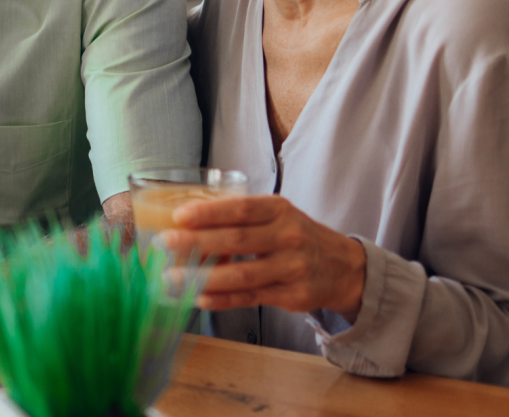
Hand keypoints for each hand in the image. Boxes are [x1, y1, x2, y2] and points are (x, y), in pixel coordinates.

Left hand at [160, 195, 366, 321]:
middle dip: (197, 242)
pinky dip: (223, 299)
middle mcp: (288, 237)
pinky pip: (251, 298)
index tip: (179, 216)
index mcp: (279, 210)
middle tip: (165, 243)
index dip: (209, 212)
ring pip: (242, 275)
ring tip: (173, 277)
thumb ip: (241, 217)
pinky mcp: (293, 296)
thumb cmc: (296, 235)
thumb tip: (187, 221)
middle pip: (237, 240)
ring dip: (203, 277)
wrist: (344, 267)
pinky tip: (199, 297)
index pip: (241, 209)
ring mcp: (292, 269)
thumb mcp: (277, 215)